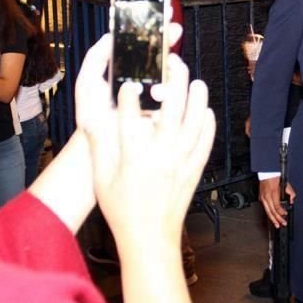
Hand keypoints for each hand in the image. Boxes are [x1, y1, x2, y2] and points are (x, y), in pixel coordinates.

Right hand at [74, 32, 215, 245]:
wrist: (148, 238)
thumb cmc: (121, 208)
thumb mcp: (102, 176)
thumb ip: (100, 145)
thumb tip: (94, 117)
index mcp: (134, 158)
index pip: (130, 117)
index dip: (129, 95)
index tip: (129, 81)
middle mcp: (161, 156)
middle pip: (172, 110)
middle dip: (174, 81)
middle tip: (174, 64)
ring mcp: (181, 163)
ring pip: (195, 122)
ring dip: (197, 98)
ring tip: (196, 81)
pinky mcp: (194, 171)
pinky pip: (205, 142)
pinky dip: (208, 124)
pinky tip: (206, 111)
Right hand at [259, 177, 295, 227]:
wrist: (267, 173)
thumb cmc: (275, 178)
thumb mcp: (286, 185)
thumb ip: (291, 193)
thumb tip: (292, 201)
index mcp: (273, 193)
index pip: (277, 206)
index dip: (281, 212)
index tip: (285, 214)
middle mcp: (267, 196)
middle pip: (272, 211)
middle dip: (277, 219)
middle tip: (282, 224)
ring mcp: (263, 198)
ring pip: (267, 211)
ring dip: (272, 219)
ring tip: (276, 224)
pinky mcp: (261, 198)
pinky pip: (265, 208)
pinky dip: (269, 214)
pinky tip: (272, 217)